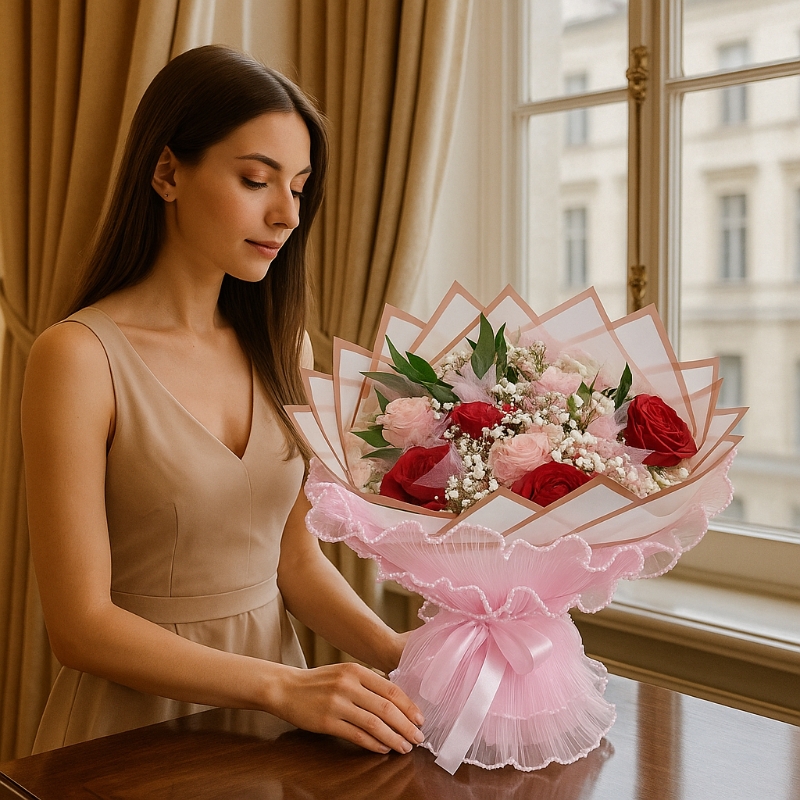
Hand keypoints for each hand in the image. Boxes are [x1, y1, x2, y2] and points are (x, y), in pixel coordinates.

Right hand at [269, 662, 424, 754]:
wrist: (286, 688)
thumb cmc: (319, 682)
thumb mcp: (344, 673)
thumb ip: (368, 683)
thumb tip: (397, 702)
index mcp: (355, 670)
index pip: (390, 689)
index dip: (408, 706)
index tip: (420, 719)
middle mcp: (348, 685)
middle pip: (386, 707)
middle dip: (406, 725)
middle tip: (418, 738)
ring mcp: (336, 703)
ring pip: (374, 724)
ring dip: (393, 738)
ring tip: (404, 747)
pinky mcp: (326, 722)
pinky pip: (356, 735)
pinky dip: (373, 744)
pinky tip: (383, 749)